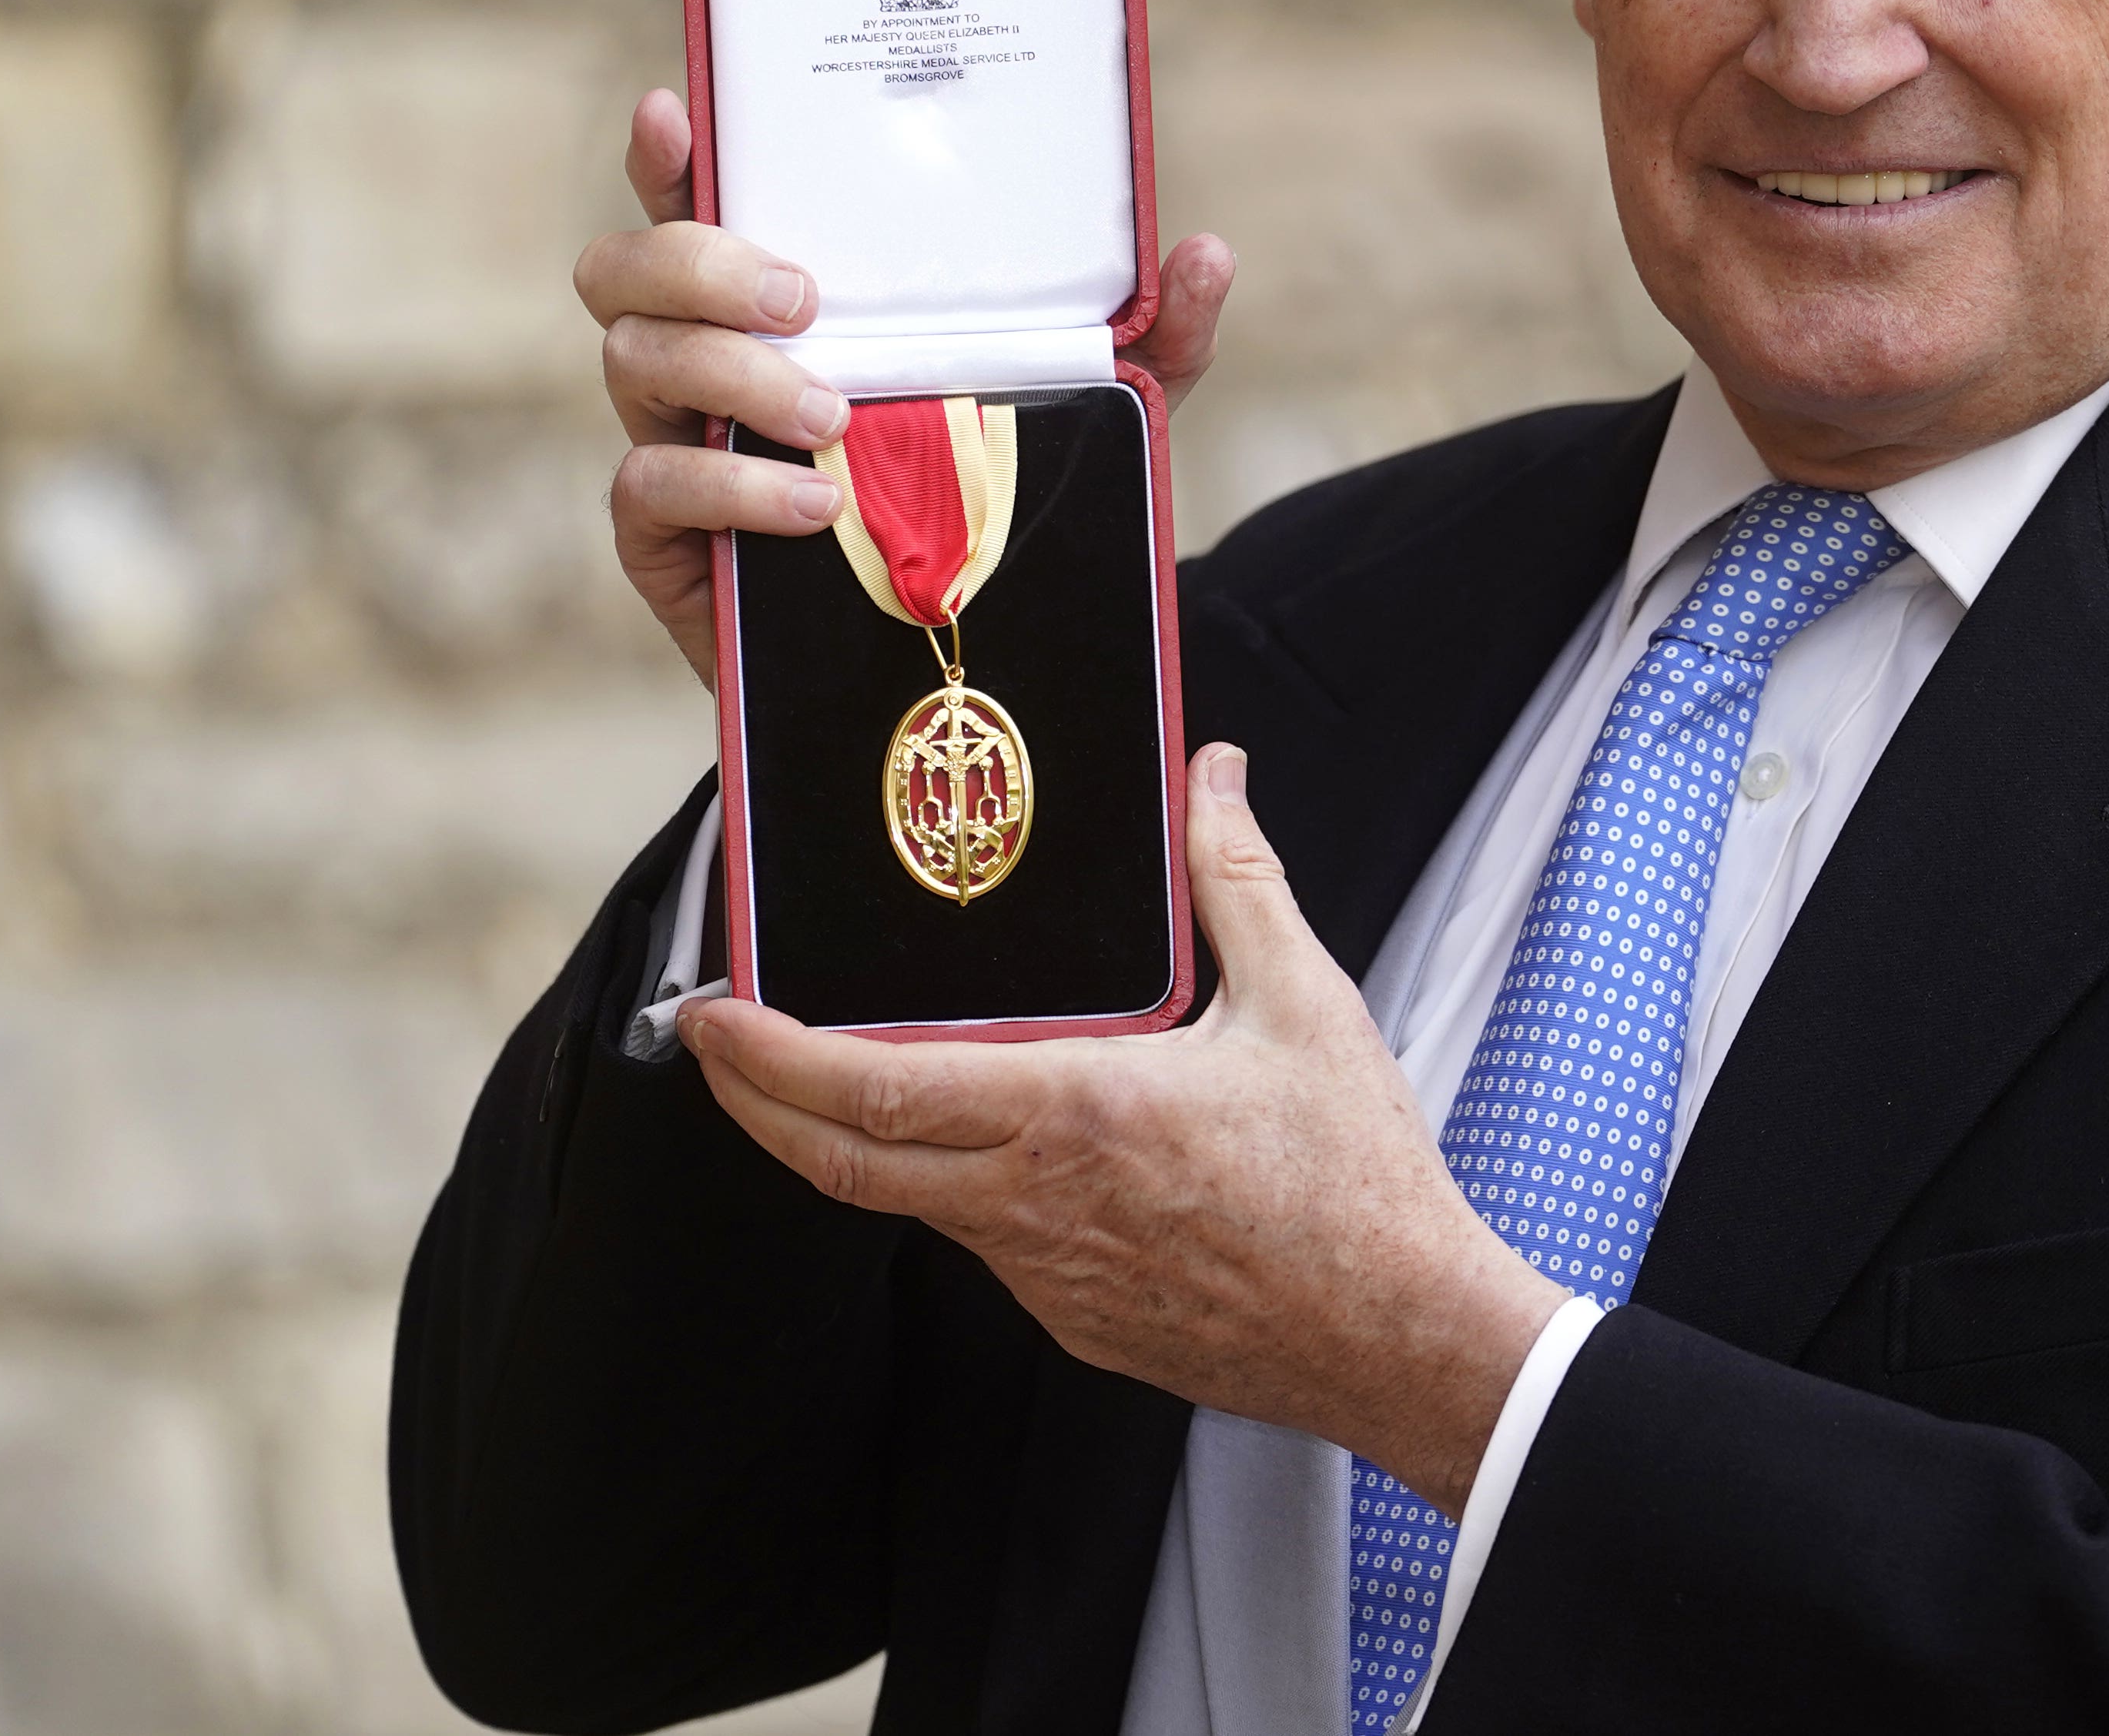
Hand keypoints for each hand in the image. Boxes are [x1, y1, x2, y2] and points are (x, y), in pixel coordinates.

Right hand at [576, 88, 1237, 687]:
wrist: (943, 657)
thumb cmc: (992, 494)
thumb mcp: (1091, 410)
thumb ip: (1150, 335)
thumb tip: (1206, 253)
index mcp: (781, 298)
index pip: (696, 203)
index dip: (670, 156)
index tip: (678, 112)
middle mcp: (707, 355)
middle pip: (627, 269)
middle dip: (699, 264)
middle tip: (804, 300)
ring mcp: (674, 442)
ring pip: (632, 361)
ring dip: (730, 375)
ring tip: (834, 415)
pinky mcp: (665, 539)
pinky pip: (651, 489)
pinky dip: (731, 489)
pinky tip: (816, 503)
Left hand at [676, 745, 1565, 1514]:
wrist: (1399, 1332)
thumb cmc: (1354, 1178)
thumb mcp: (1304, 1003)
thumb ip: (1237, 879)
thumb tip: (1209, 775)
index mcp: (1074, 1112)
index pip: (872, 1091)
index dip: (768, 1058)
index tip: (711, 1016)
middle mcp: (1033, 1206)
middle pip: (841, 1161)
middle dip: (753, 1101)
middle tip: (710, 1044)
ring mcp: (1046, 1279)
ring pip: (915, 1202)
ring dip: (861, 1140)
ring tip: (848, 1074)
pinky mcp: (1076, 1324)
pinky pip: (989, 1244)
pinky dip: (959, 1188)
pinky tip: (995, 1146)